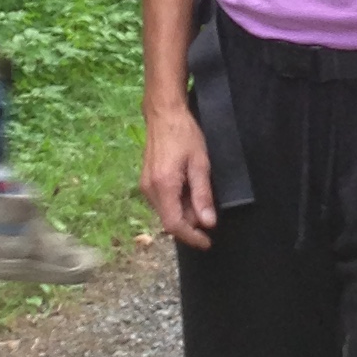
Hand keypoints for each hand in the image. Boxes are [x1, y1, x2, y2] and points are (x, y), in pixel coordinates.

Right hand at [141, 102, 217, 247]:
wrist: (164, 114)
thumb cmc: (184, 134)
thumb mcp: (200, 164)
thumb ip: (203, 195)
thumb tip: (208, 223)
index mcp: (163, 186)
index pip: (174, 225)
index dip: (191, 238)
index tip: (207, 242)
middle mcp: (149, 190)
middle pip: (169, 220)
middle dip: (190, 225)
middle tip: (210, 215)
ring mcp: (146, 185)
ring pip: (166, 211)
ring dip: (185, 213)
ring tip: (202, 198)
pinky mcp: (147, 181)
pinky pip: (163, 201)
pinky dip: (178, 203)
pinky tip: (190, 191)